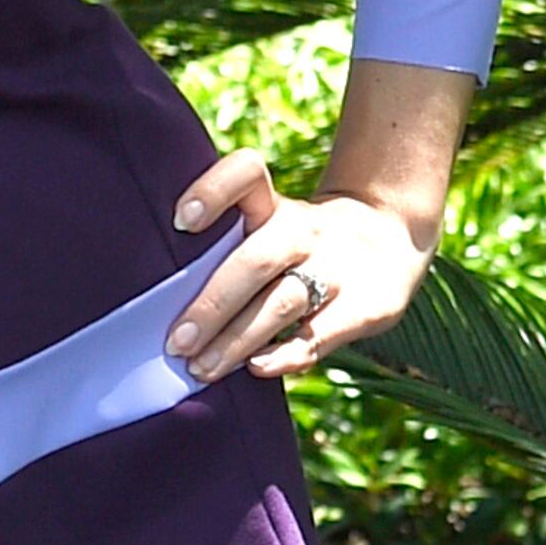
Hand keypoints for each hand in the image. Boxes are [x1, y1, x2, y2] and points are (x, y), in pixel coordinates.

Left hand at [164, 147, 433, 383]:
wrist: (390, 235)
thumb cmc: (297, 242)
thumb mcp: (269, 222)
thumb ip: (223, 249)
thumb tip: (155, 302)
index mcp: (274, 207)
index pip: (247, 176)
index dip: (214, 191)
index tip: (181, 221)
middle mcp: (303, 233)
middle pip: (257, 260)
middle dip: (212, 304)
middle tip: (175, 342)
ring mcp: (335, 270)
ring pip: (282, 303)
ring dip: (237, 339)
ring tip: (200, 368)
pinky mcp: (363, 308)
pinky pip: (318, 335)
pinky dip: (285, 356)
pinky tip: (256, 368)